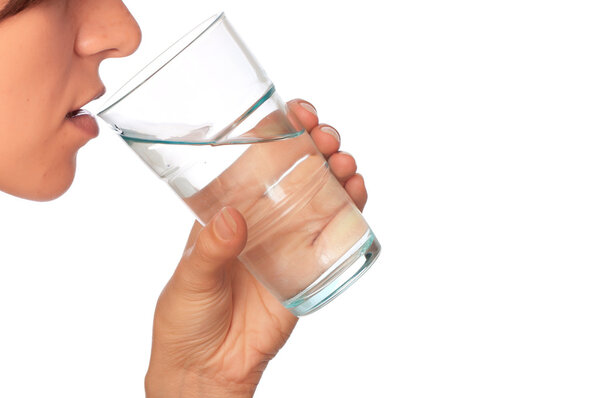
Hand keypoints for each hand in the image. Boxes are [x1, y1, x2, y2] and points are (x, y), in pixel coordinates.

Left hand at [145, 99, 367, 397]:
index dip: (279, 129)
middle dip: (316, 143)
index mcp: (229, 207)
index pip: (257, 157)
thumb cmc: (186, 318)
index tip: (293, 112)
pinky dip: (352, 207)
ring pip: (323, 192)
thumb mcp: (190, 278)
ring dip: (339, 169)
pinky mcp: (310, 266)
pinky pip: (337, 231)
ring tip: (343, 162)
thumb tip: (232, 217)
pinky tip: (356, 191)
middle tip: (323, 136)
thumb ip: (210, 249)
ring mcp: (290, 239)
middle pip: (298, 167)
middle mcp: (264, 217)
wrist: (209, 367)